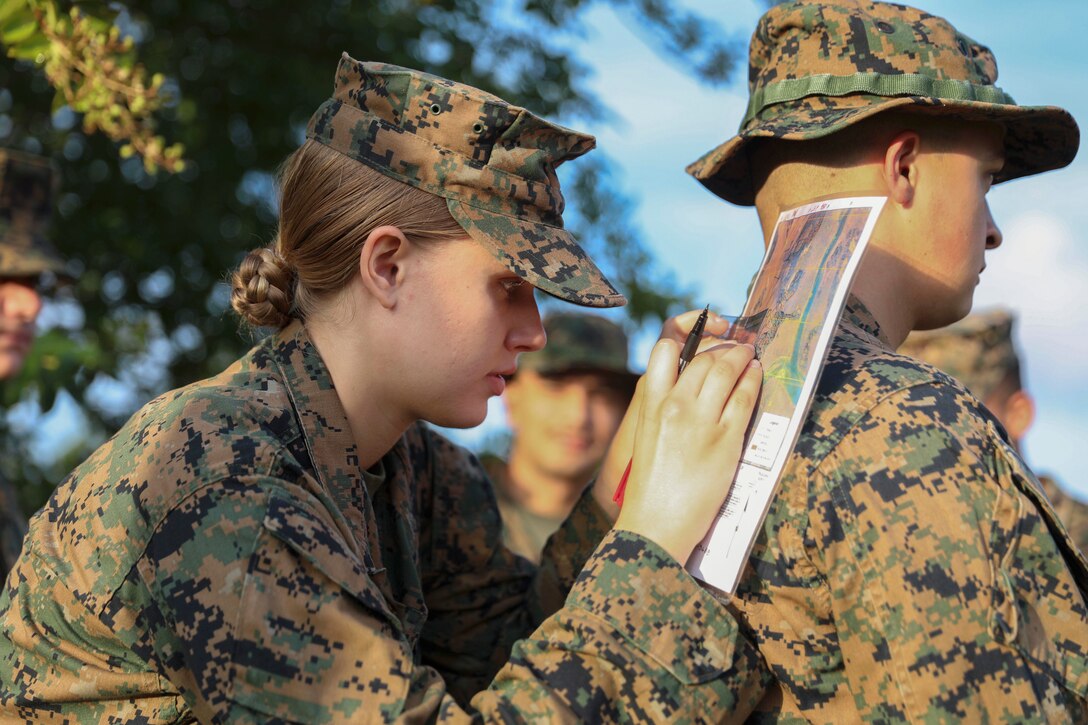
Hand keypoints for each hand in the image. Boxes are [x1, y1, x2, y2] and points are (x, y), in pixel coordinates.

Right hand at [612, 338, 760, 563]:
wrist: (655, 522)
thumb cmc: (650, 484)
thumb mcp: (646, 435)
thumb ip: (662, 406)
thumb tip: (688, 384)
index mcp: (650, 403)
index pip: (665, 349)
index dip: (687, 336)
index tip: (704, 338)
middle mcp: (674, 405)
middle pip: (704, 358)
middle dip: (725, 348)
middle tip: (738, 347)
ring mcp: (700, 421)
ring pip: (726, 371)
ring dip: (742, 357)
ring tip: (750, 355)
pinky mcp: (725, 440)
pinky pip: (744, 398)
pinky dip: (754, 380)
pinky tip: (757, 375)